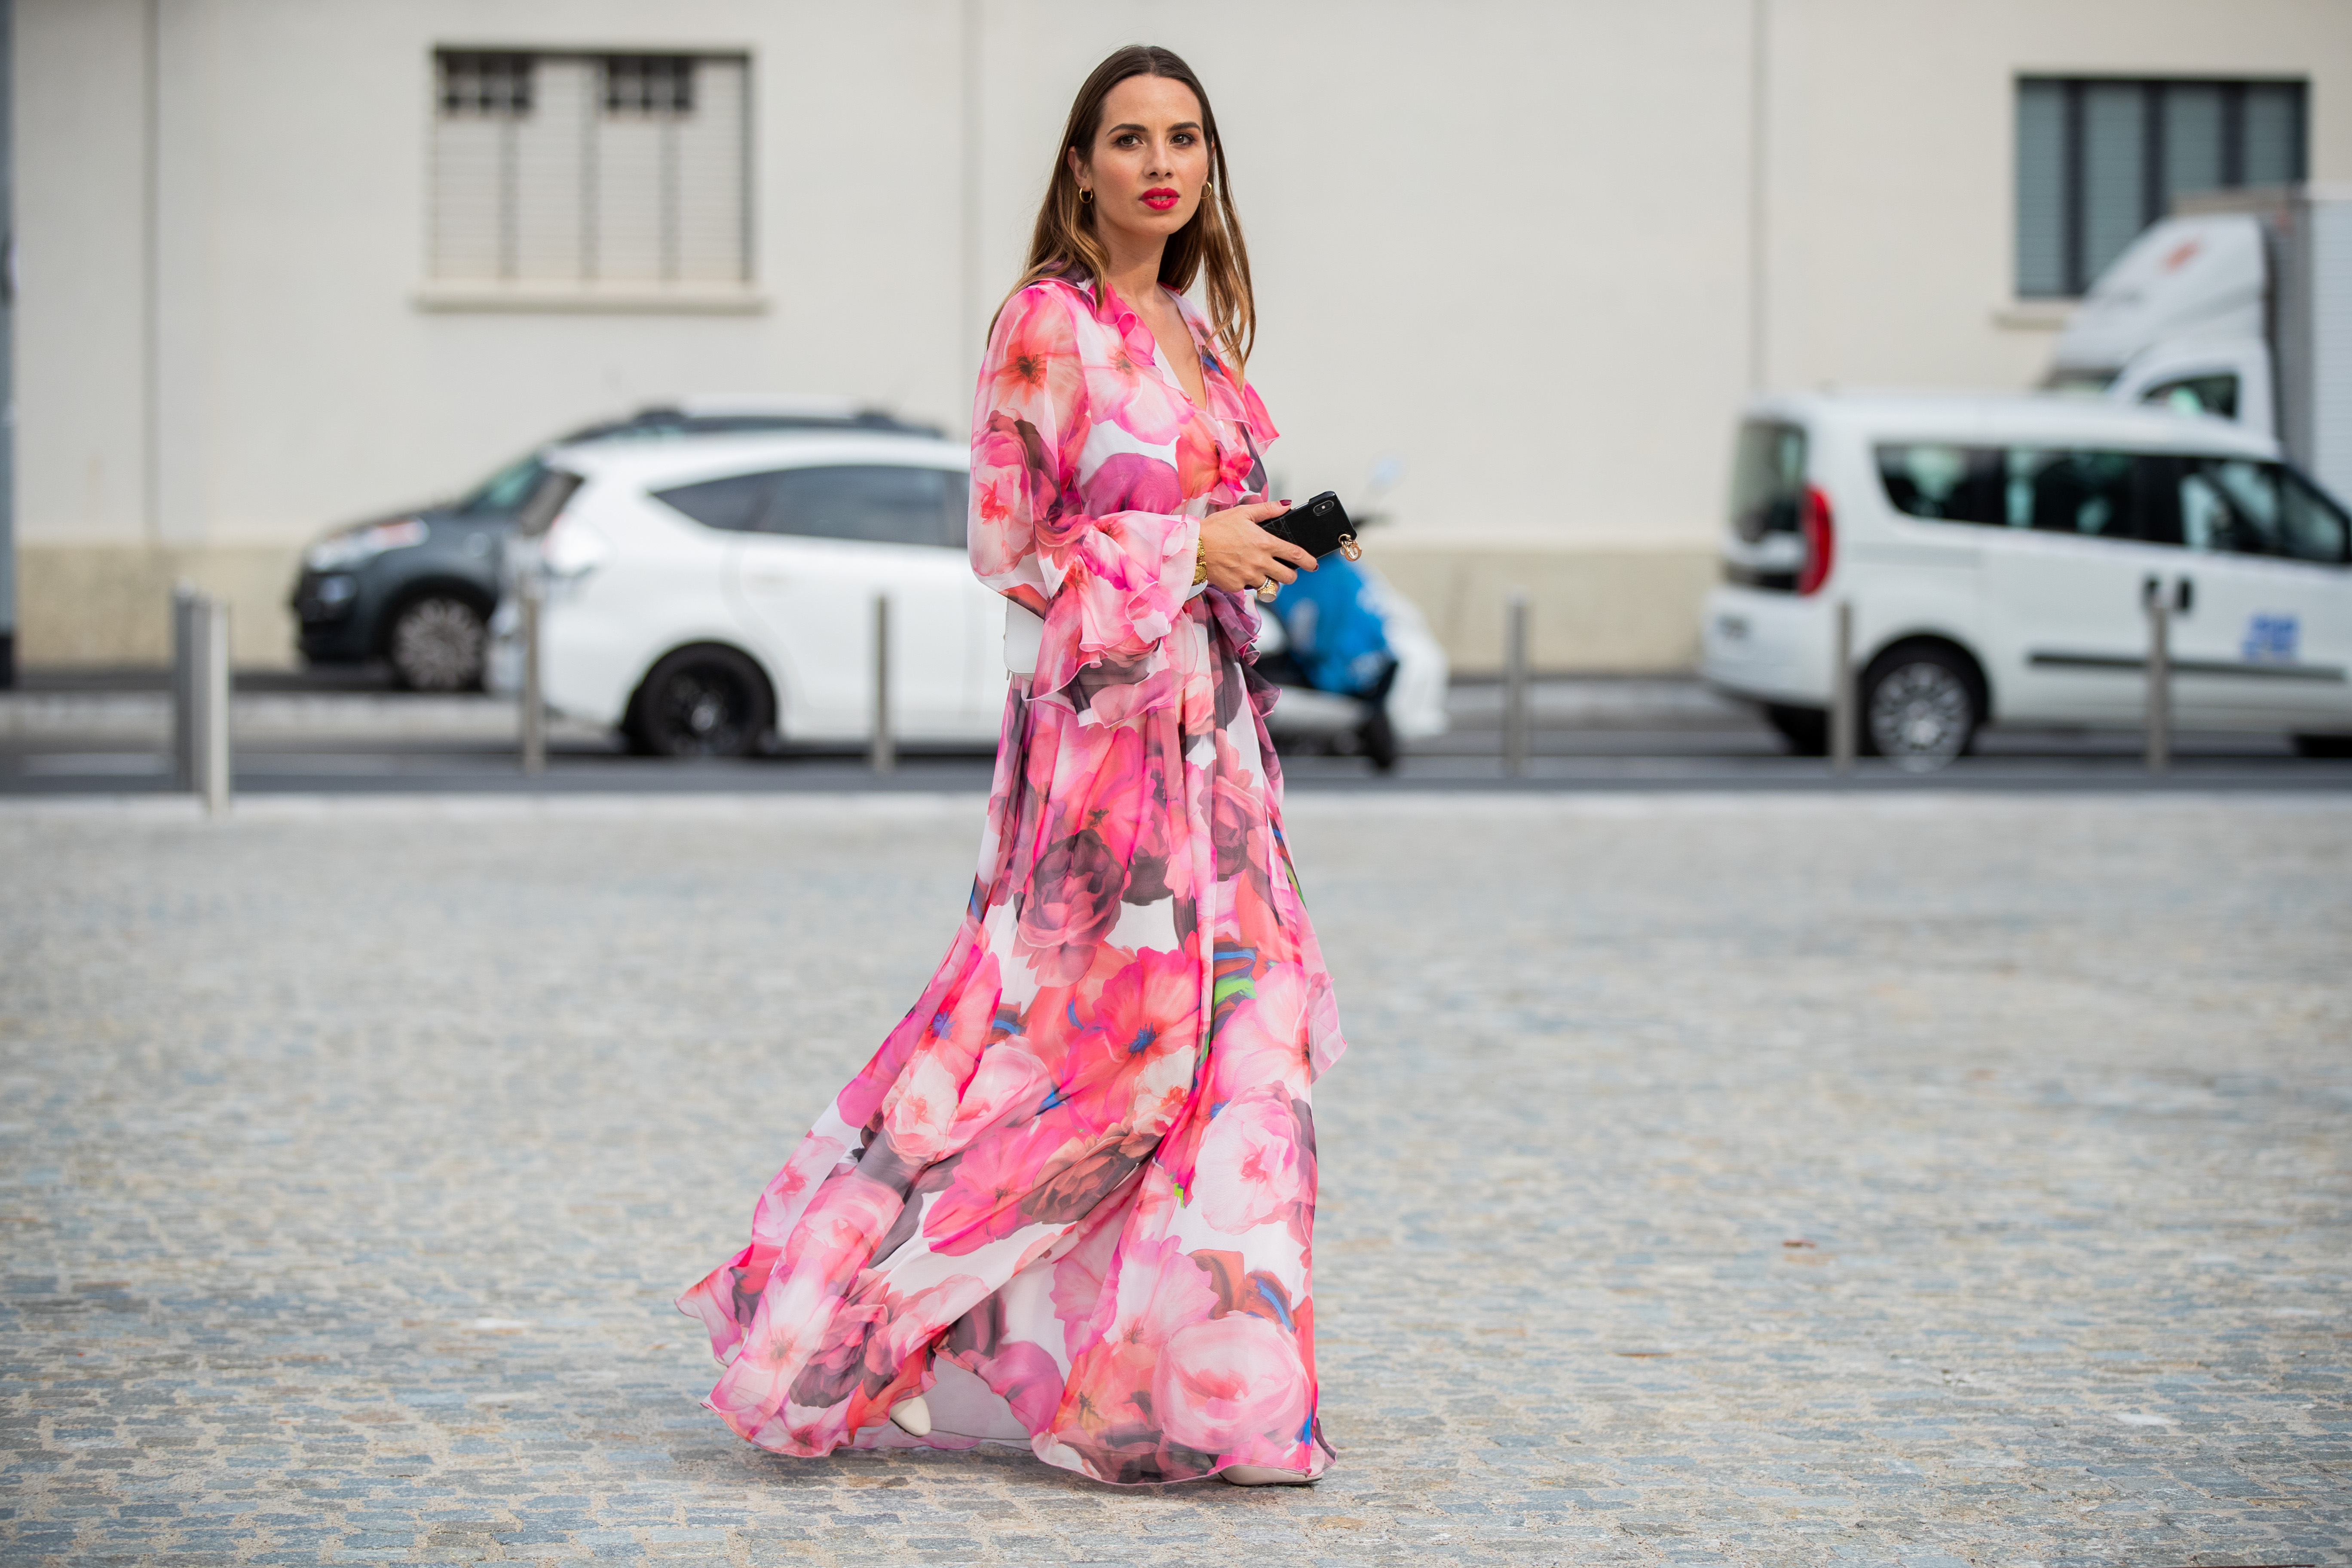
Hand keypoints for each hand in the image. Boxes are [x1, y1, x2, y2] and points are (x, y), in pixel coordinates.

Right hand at [1197, 500, 1317, 594]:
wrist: (1193, 547)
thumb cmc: (1215, 528)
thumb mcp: (1242, 513)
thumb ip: (1267, 510)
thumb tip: (1286, 504)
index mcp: (1264, 544)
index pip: (1295, 555)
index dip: (1308, 561)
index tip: (1313, 564)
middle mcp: (1260, 563)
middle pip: (1288, 577)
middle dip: (1290, 575)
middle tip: (1284, 570)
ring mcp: (1248, 577)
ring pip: (1268, 584)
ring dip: (1266, 578)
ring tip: (1253, 567)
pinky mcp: (1236, 587)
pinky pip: (1248, 588)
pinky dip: (1246, 581)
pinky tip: (1236, 570)